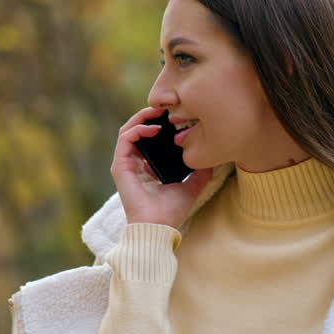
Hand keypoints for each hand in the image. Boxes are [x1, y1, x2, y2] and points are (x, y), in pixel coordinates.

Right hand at [111, 106, 213, 227]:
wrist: (158, 226)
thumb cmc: (171, 211)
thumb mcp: (192, 186)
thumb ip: (200, 172)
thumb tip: (213, 158)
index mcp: (147, 168)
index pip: (149, 139)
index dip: (160, 124)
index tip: (175, 116)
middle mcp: (134, 164)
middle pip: (137, 130)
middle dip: (150, 116)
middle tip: (166, 107)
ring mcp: (125, 164)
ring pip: (128, 130)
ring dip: (142, 117)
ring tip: (159, 111)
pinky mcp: (120, 166)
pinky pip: (125, 138)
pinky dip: (138, 128)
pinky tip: (155, 128)